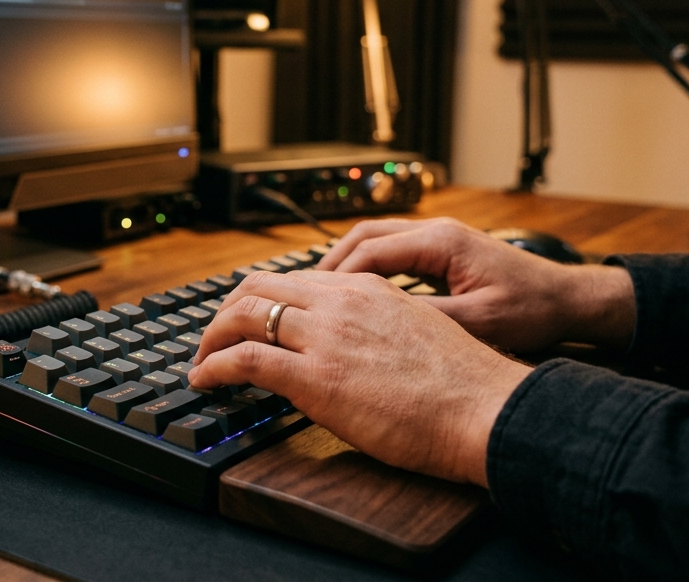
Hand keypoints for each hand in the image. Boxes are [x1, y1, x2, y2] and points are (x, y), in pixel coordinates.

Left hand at [189, 270, 532, 487]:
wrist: (485, 409)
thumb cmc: (465, 385)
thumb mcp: (420, 332)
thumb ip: (380, 328)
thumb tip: (357, 347)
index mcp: (368, 289)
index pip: (297, 279)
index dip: (263, 297)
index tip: (249, 316)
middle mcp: (342, 301)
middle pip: (259, 287)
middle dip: (227, 310)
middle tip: (215, 336)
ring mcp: (326, 336)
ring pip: (244, 315)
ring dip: (213, 337)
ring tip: (203, 359)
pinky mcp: (315, 376)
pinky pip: (244, 358)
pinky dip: (214, 366)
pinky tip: (205, 379)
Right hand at [317, 218, 635, 351]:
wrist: (570, 300)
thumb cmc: (534, 309)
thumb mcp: (479, 323)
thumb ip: (428, 321)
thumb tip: (378, 327)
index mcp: (441, 242)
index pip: (369, 251)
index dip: (336, 279)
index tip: (312, 303)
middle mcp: (436, 232)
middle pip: (363, 237)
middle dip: (329, 265)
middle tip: (302, 295)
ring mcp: (439, 240)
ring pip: (374, 241)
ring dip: (345, 265)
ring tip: (321, 296)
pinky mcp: (443, 253)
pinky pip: (392, 253)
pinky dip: (367, 270)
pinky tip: (356, 297)